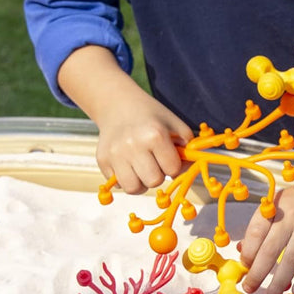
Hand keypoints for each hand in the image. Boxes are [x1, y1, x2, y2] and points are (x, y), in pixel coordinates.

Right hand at [57, 45, 192, 193]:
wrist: (118, 105)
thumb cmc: (151, 117)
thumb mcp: (175, 125)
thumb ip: (188, 147)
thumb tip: (191, 170)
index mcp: (155, 135)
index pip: (172, 169)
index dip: (174, 165)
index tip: (169, 156)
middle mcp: (133, 145)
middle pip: (154, 181)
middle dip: (158, 175)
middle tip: (155, 162)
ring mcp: (115, 154)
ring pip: (134, 188)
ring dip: (142, 182)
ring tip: (143, 168)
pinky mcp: (102, 161)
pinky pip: (118, 184)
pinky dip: (126, 179)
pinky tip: (129, 164)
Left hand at [238, 171, 293, 293]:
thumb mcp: (277, 205)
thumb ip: (260, 227)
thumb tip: (244, 253)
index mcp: (275, 209)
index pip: (256, 232)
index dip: (248, 253)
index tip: (244, 267)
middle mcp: (291, 219)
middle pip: (270, 250)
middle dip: (257, 273)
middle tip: (249, 289)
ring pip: (290, 261)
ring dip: (277, 283)